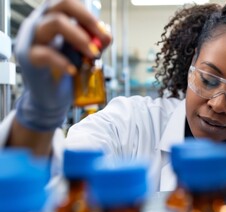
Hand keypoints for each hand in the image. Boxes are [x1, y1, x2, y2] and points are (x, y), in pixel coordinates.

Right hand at [15, 0, 110, 130]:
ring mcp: (33, 39)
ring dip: (80, 38)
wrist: (50, 98)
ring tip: (94, 54)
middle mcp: (41, 24)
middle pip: (61, 5)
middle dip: (87, 19)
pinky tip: (73, 71)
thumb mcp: (82, 55)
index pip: (69, 4)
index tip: (104, 33)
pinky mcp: (29, 58)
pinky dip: (63, 62)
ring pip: (55, 23)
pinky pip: (46, 53)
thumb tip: (107, 35)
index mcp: (53, 20)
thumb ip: (94, 44)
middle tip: (102, 39)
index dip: (88, 15)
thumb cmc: (65, 72)